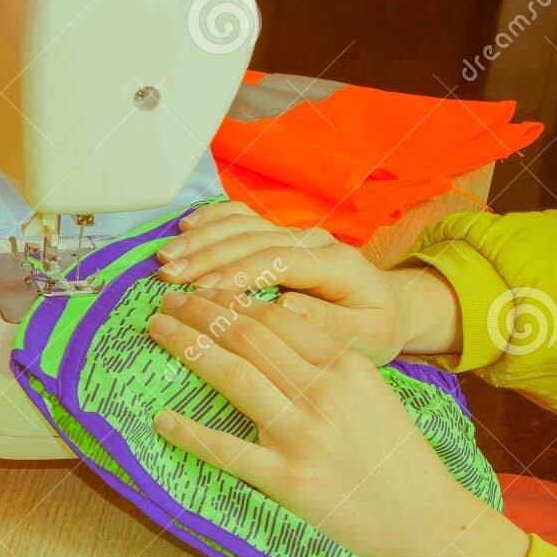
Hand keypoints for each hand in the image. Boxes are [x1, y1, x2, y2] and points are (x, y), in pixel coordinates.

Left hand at [146, 289, 526, 556]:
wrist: (425, 520)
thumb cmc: (393, 455)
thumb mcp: (371, 392)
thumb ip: (325, 361)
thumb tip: (272, 328)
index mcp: (346, 365)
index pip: (276, 318)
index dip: (231, 299)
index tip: (201, 288)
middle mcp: (323, 392)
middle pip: (248, 338)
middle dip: (201, 312)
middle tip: (166, 301)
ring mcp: (302, 435)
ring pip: (234, 376)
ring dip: (188, 348)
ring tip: (158, 331)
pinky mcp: (287, 479)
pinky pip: (227, 450)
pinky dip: (190, 432)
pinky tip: (162, 418)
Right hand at [154, 202, 461, 361]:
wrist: (390, 306)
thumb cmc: (374, 329)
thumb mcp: (364, 337)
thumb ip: (327, 323)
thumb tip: (285, 305)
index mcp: (336, 264)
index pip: (280, 260)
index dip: (239, 272)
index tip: (203, 289)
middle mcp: (314, 240)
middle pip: (253, 238)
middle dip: (206, 256)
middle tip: (168, 275)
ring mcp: (295, 233)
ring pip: (243, 225)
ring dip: (200, 239)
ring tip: (166, 257)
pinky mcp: (280, 235)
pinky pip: (243, 218)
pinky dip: (211, 220)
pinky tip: (185, 227)